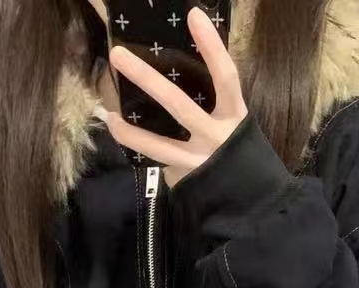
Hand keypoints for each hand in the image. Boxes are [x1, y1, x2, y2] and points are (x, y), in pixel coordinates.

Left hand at [105, 6, 247, 187]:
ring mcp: (199, 160)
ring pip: (159, 144)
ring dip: (129, 129)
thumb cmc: (238, 151)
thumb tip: (178, 70)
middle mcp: (216, 136)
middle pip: (179, 106)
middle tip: (119, 55)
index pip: (226, 76)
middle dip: (147, 79)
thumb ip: (214, 100)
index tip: (194, 15)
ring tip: (106, 111)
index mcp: (234, 115)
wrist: (252, 199)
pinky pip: (155, 158)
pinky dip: (136, 143)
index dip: (212, 46)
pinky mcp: (185, 176)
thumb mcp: (234, 121)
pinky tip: (116, 126)